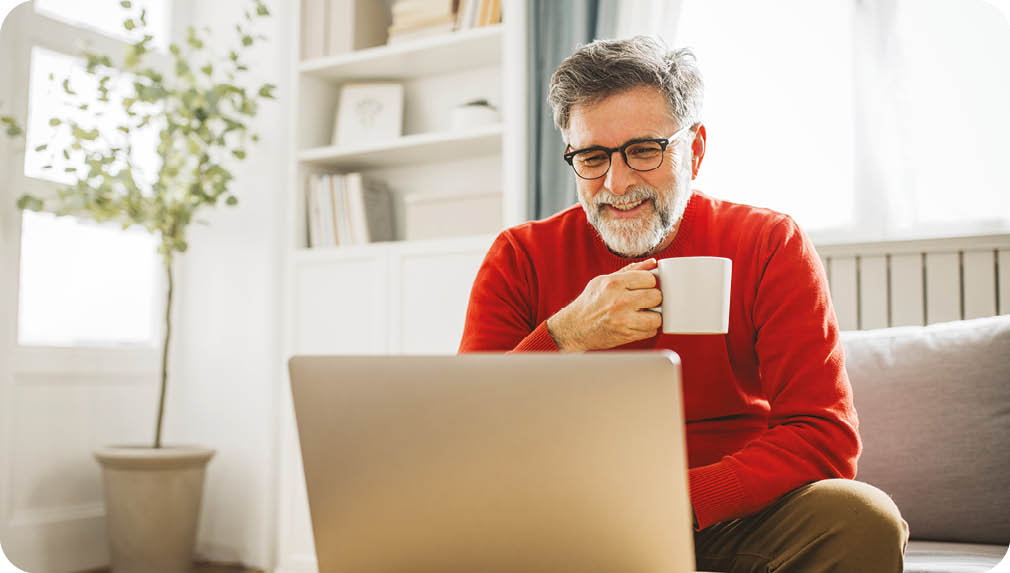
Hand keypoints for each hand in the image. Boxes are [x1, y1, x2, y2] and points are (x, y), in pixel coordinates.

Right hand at [546, 259, 662, 351]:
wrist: (574, 328)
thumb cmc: (590, 302)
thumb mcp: (604, 280)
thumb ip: (630, 271)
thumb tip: (653, 263)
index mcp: (614, 283)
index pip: (649, 279)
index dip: (650, 283)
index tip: (644, 287)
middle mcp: (619, 301)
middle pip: (656, 296)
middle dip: (653, 299)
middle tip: (645, 301)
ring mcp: (624, 320)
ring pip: (657, 317)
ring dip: (653, 316)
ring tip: (643, 313)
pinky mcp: (626, 335)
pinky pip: (651, 331)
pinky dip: (647, 328)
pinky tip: (637, 323)